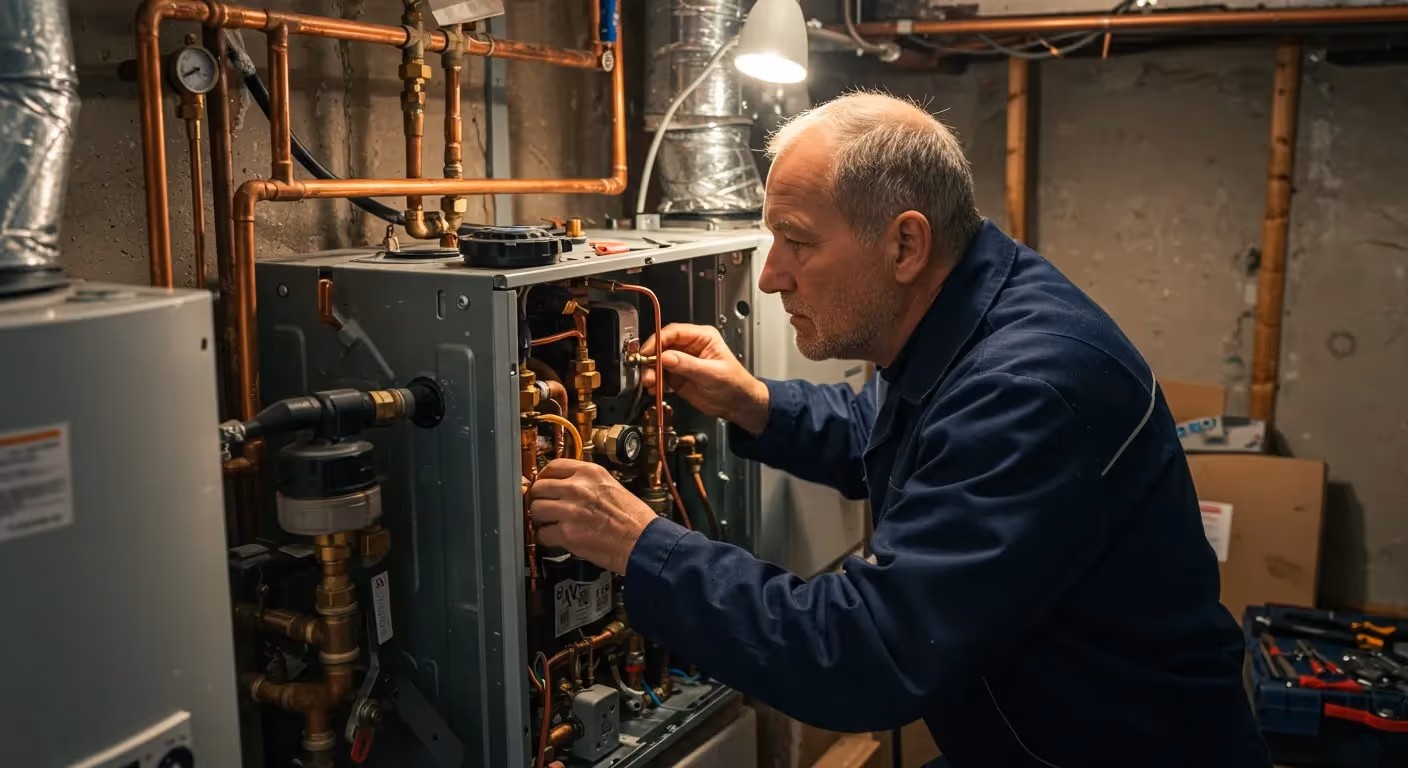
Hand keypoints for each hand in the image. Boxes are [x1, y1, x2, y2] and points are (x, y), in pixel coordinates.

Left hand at [529, 459, 656, 574]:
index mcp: (589, 472)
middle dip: (540, 498)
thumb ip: (586, 482)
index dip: (545, 477)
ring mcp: (570, 510)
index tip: (544, 485)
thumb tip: (563, 485)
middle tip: (546, 507)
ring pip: (536, 509)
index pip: (553, 466)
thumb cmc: (632, 517)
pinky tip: (556, 538)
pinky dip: (546, 537)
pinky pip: (542, 533)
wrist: (643, 541)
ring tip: (551, 523)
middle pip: (539, 487)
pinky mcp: (567, 533)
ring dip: (540, 518)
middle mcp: (577, 487)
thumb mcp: (611, 485)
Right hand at [640, 323, 769, 434]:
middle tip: (646, 369)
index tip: (648, 352)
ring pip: (658, 361)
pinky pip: (660, 375)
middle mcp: (689, 347)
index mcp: (702, 338)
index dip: (658, 340)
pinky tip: (654, 388)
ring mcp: (682, 362)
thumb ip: (688, 365)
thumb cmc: (735, 384)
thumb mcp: (713, 374)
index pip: (674, 332)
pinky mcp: (677, 376)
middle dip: (652, 358)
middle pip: (662, 345)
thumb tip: (666, 357)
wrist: (738, 405)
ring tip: (650, 382)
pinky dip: (654, 381)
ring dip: (651, 371)